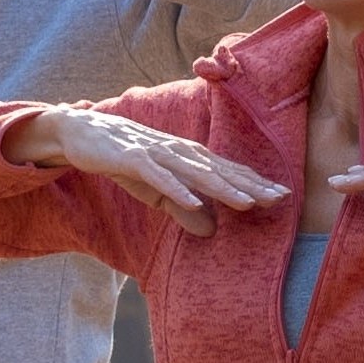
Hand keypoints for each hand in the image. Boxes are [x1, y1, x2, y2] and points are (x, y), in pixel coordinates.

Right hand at [8, 106, 286, 236]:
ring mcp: (157, 153)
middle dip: (250, 185)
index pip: (227, 171)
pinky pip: (158, 176)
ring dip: (222, 188)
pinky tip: (193, 201)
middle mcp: (178, 151)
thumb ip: (183, 208)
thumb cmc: (124, 159)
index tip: (282, 196)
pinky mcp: (133, 158)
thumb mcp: (157, 191)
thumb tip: (211, 230)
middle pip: (220, 170)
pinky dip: (175, 188)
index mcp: (187, 157)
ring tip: (248, 203)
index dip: (254, 183)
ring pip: (195, 173)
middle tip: (280, 198)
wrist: (81, 131)